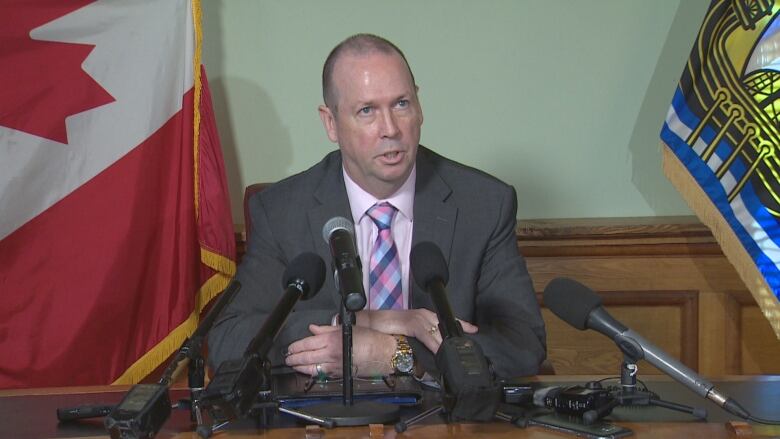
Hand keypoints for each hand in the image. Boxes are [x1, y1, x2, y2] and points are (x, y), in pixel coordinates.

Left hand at [284, 324, 395, 377]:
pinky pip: (321, 374)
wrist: (382, 353)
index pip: (307, 343)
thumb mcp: (347, 328)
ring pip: (311, 368)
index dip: (296, 346)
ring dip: (300, 367)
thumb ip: (327, 329)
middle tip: (288, 358)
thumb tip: (314, 329)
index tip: (290, 347)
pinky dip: (312, 373)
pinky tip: (307, 371)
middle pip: (306, 357)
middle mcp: (331, 353)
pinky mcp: (338, 374)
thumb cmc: (369, 339)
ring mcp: (334, 366)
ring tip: (294, 365)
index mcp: (331, 339)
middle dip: (294, 358)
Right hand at [358, 309, 477, 352]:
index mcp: (421, 317)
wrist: (366, 324)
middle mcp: (420, 314)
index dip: (458, 324)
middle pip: (443, 322)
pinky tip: (437, 349)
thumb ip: (417, 344)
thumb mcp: (405, 338)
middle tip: (468, 338)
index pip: (443, 320)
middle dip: (455, 331)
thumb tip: (427, 357)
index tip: (473, 329)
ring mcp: (414, 317)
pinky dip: (431, 342)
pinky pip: (423, 333)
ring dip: (444, 341)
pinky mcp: (407, 322)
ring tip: (453, 350)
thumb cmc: (383, 331)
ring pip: (435, 329)